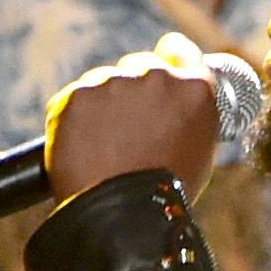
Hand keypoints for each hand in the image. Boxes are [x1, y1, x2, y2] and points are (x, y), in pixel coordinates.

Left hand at [44, 30, 222, 203]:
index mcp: (193, 89)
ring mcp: (114, 83)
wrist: (121, 219)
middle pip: (139, 66)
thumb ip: (188, 114)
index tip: (164, 53)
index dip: (170, 53)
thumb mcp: (198, 151)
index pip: (180, 52)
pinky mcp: (76, 96)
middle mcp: (156, 77)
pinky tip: (81, 150)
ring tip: (103, 150)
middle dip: (132, 91)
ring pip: (104, 83)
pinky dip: (73, 121)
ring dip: (102, 106)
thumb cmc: (164, 196)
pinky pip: (74, 101)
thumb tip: (174, 103)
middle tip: (125, 130)